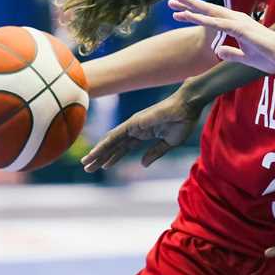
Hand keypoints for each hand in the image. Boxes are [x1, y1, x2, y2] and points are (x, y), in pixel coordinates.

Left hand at [80, 91, 200, 171]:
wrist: (188, 106)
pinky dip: (105, 144)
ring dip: (98, 152)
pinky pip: (116, 136)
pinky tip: (96, 152)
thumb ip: (155, 153)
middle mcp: (135, 128)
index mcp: (143, 133)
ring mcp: (133, 125)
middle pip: (114, 146)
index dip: (113, 157)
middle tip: (88, 168)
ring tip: (86, 163)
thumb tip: (142, 164)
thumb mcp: (169, 143)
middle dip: (101, 157)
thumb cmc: (183, 121)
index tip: (104, 167)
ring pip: (111, 141)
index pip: (124, 148)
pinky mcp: (133, 123)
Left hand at [169, 0, 274, 72]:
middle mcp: (236, 20)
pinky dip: (206, 20)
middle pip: (208, 11)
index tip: (178, 13)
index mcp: (236, 26)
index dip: (194, 14)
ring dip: (193, 8)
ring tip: (176, 3)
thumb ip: (231, 54)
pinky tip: (193, 17)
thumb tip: (218, 51)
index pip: (212, 18)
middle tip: (171, 0)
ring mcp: (239, 24)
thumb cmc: (270, 56)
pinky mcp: (242, 30)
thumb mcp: (245, 58)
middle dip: (189, 5)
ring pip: (211, 14)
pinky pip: (220, 25)